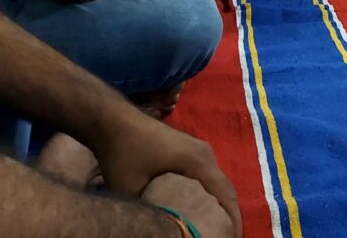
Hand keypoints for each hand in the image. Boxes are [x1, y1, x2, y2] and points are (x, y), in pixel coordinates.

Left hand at [95, 115, 239, 236]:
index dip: (233, 221)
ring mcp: (199, 149)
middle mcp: (206, 154)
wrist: (113, 121)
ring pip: (216, 182)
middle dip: (229, 215)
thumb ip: (154, 211)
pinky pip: (207, 176)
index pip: (226, 196)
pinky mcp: (190, 150)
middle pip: (225, 189)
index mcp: (199, 162)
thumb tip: (166, 227)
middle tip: (226, 236)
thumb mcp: (134, 191)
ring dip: (219, 204)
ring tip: (216, 227)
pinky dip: (209, 195)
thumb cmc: (124, 155)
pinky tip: (201, 209)